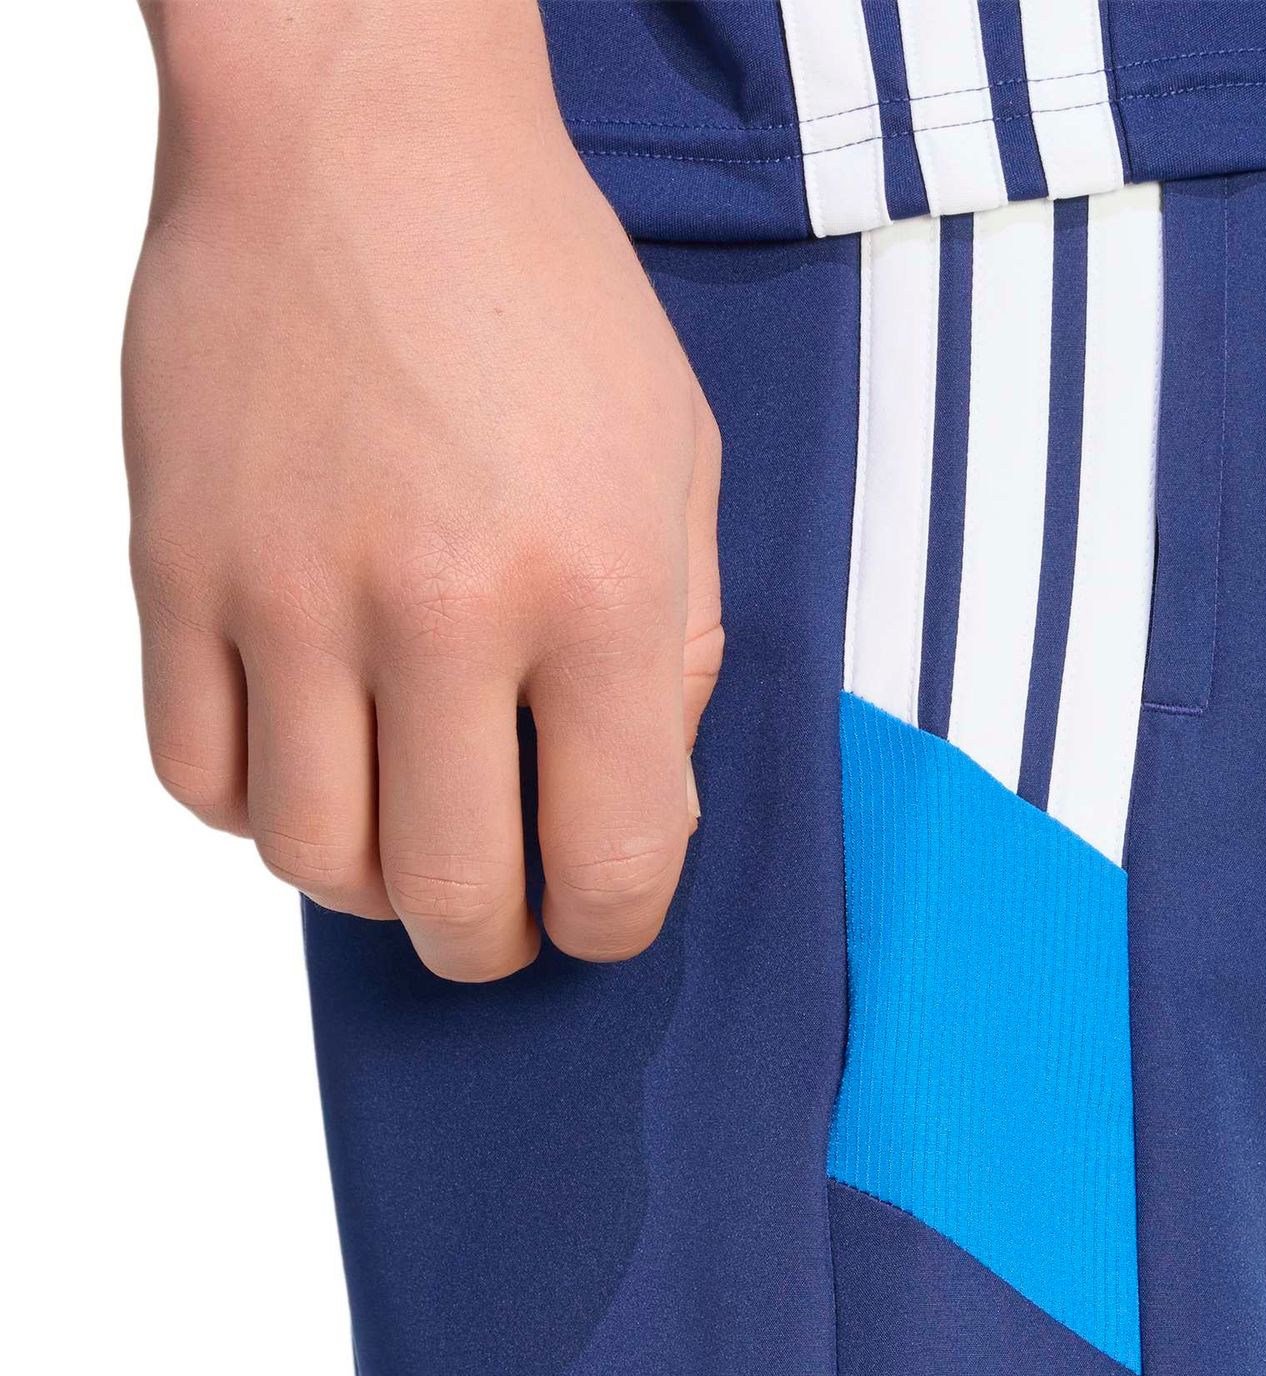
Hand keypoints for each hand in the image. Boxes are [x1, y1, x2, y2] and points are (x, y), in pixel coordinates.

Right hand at [124, 0, 720, 979]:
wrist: (361, 130)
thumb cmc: (542, 296)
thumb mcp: (681, 467)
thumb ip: (676, 655)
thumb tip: (636, 806)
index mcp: (595, 589)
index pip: (612, 862)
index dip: (615, 929)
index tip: (600, 916)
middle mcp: (439, 608)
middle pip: (451, 898)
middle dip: (494, 945)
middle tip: (506, 917)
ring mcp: (289, 591)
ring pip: (312, 858)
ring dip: (375, 880)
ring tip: (411, 825)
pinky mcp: (175, 564)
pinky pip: (197, 775)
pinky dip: (261, 806)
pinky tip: (314, 755)